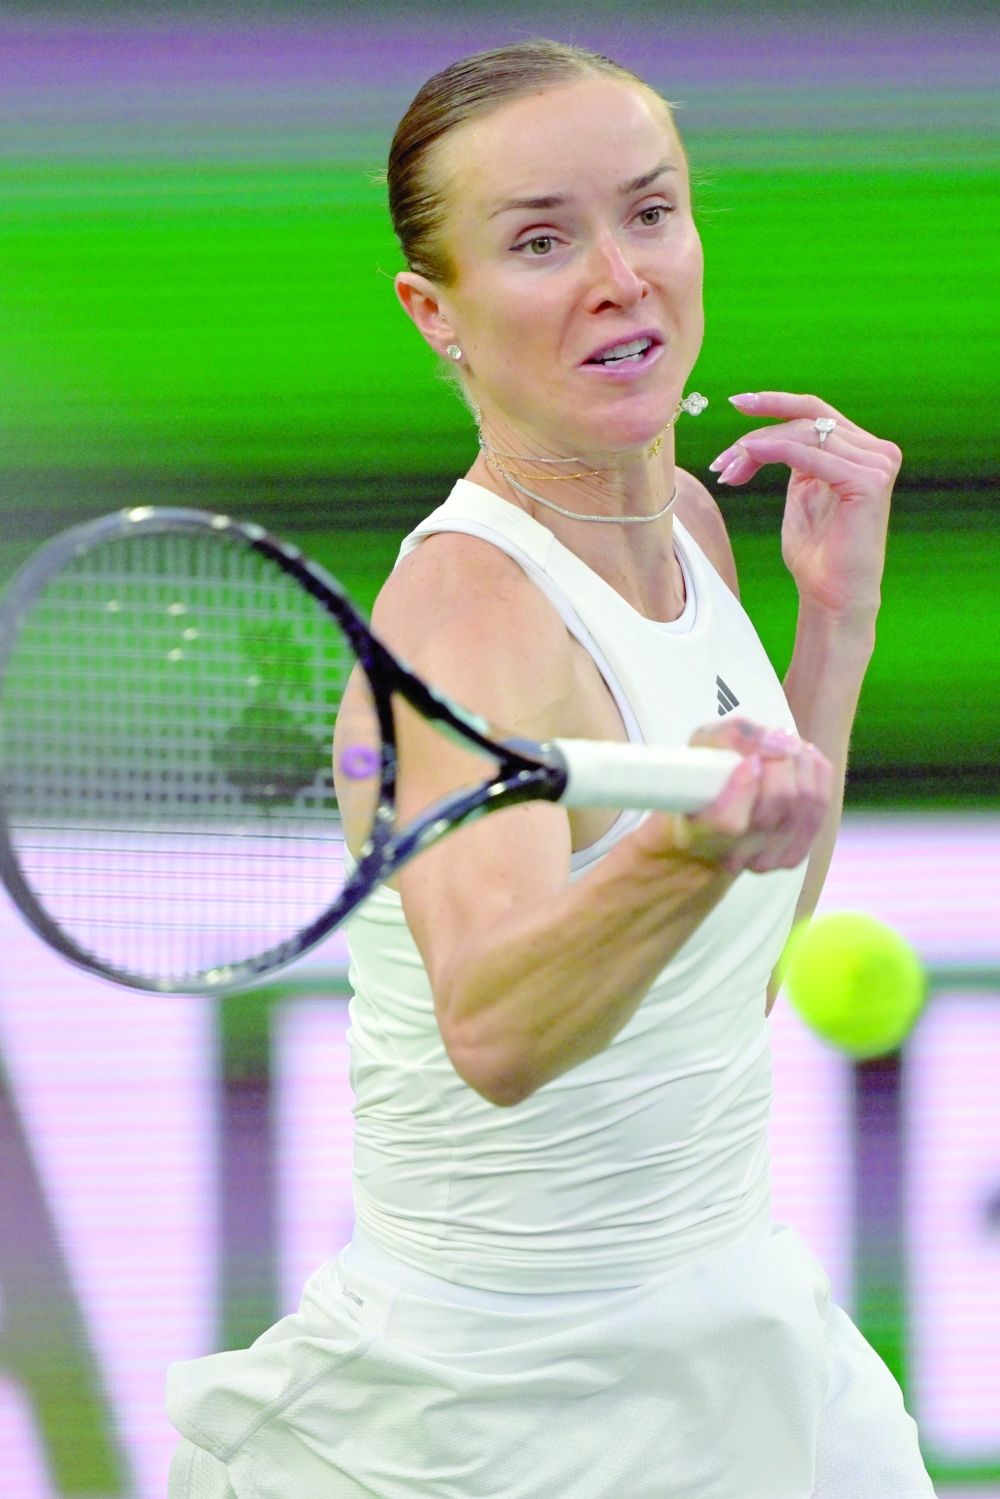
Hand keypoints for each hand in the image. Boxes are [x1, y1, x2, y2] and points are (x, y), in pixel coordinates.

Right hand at [638, 718, 831, 874]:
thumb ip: (733, 736)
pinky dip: (815, 775)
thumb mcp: (702, 746)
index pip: (728, 823)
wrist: (709, 826)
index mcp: (699, 833)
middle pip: (778, 801)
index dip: (744, 788)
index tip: (749, 760)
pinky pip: (820, 806)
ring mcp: (765, 859)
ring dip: (801, 763)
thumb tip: (780, 742)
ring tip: (786, 747)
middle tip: (771, 741)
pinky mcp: (791, 856)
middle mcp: (732, 855)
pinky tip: (800, 762)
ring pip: (805, 801)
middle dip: (781, 760)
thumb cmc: (703, 780)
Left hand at [709, 392, 901, 627]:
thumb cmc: (816, 554)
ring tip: (727, 470)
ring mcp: (876, 463)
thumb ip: (796, 459)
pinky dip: (773, 451)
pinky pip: (809, 454)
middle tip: (722, 460)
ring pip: (803, 434)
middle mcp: (875, 451)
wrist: (833, 596)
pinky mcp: (868, 481)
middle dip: (757, 434)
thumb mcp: (802, 494)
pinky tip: (747, 458)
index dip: (775, 402)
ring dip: (756, 447)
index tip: (736, 402)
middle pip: (806, 420)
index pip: (815, 411)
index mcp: (861, 450)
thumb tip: (759, 436)